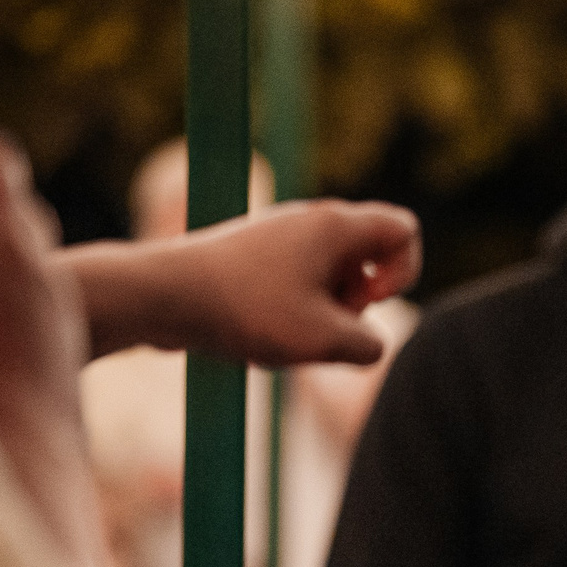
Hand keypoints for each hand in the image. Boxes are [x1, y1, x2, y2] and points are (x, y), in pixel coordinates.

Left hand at [174, 200, 421, 365]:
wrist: (161, 297)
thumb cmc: (245, 311)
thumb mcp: (324, 341)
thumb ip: (370, 345)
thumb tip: (368, 343)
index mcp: (334, 226)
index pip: (404, 229)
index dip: (404, 272)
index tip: (367, 299)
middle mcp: (308, 222)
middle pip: (366, 260)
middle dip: (356, 303)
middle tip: (324, 324)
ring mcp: (278, 239)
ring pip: (328, 279)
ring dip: (321, 317)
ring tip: (285, 341)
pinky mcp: (252, 260)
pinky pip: (294, 287)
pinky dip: (290, 317)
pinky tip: (257, 342)